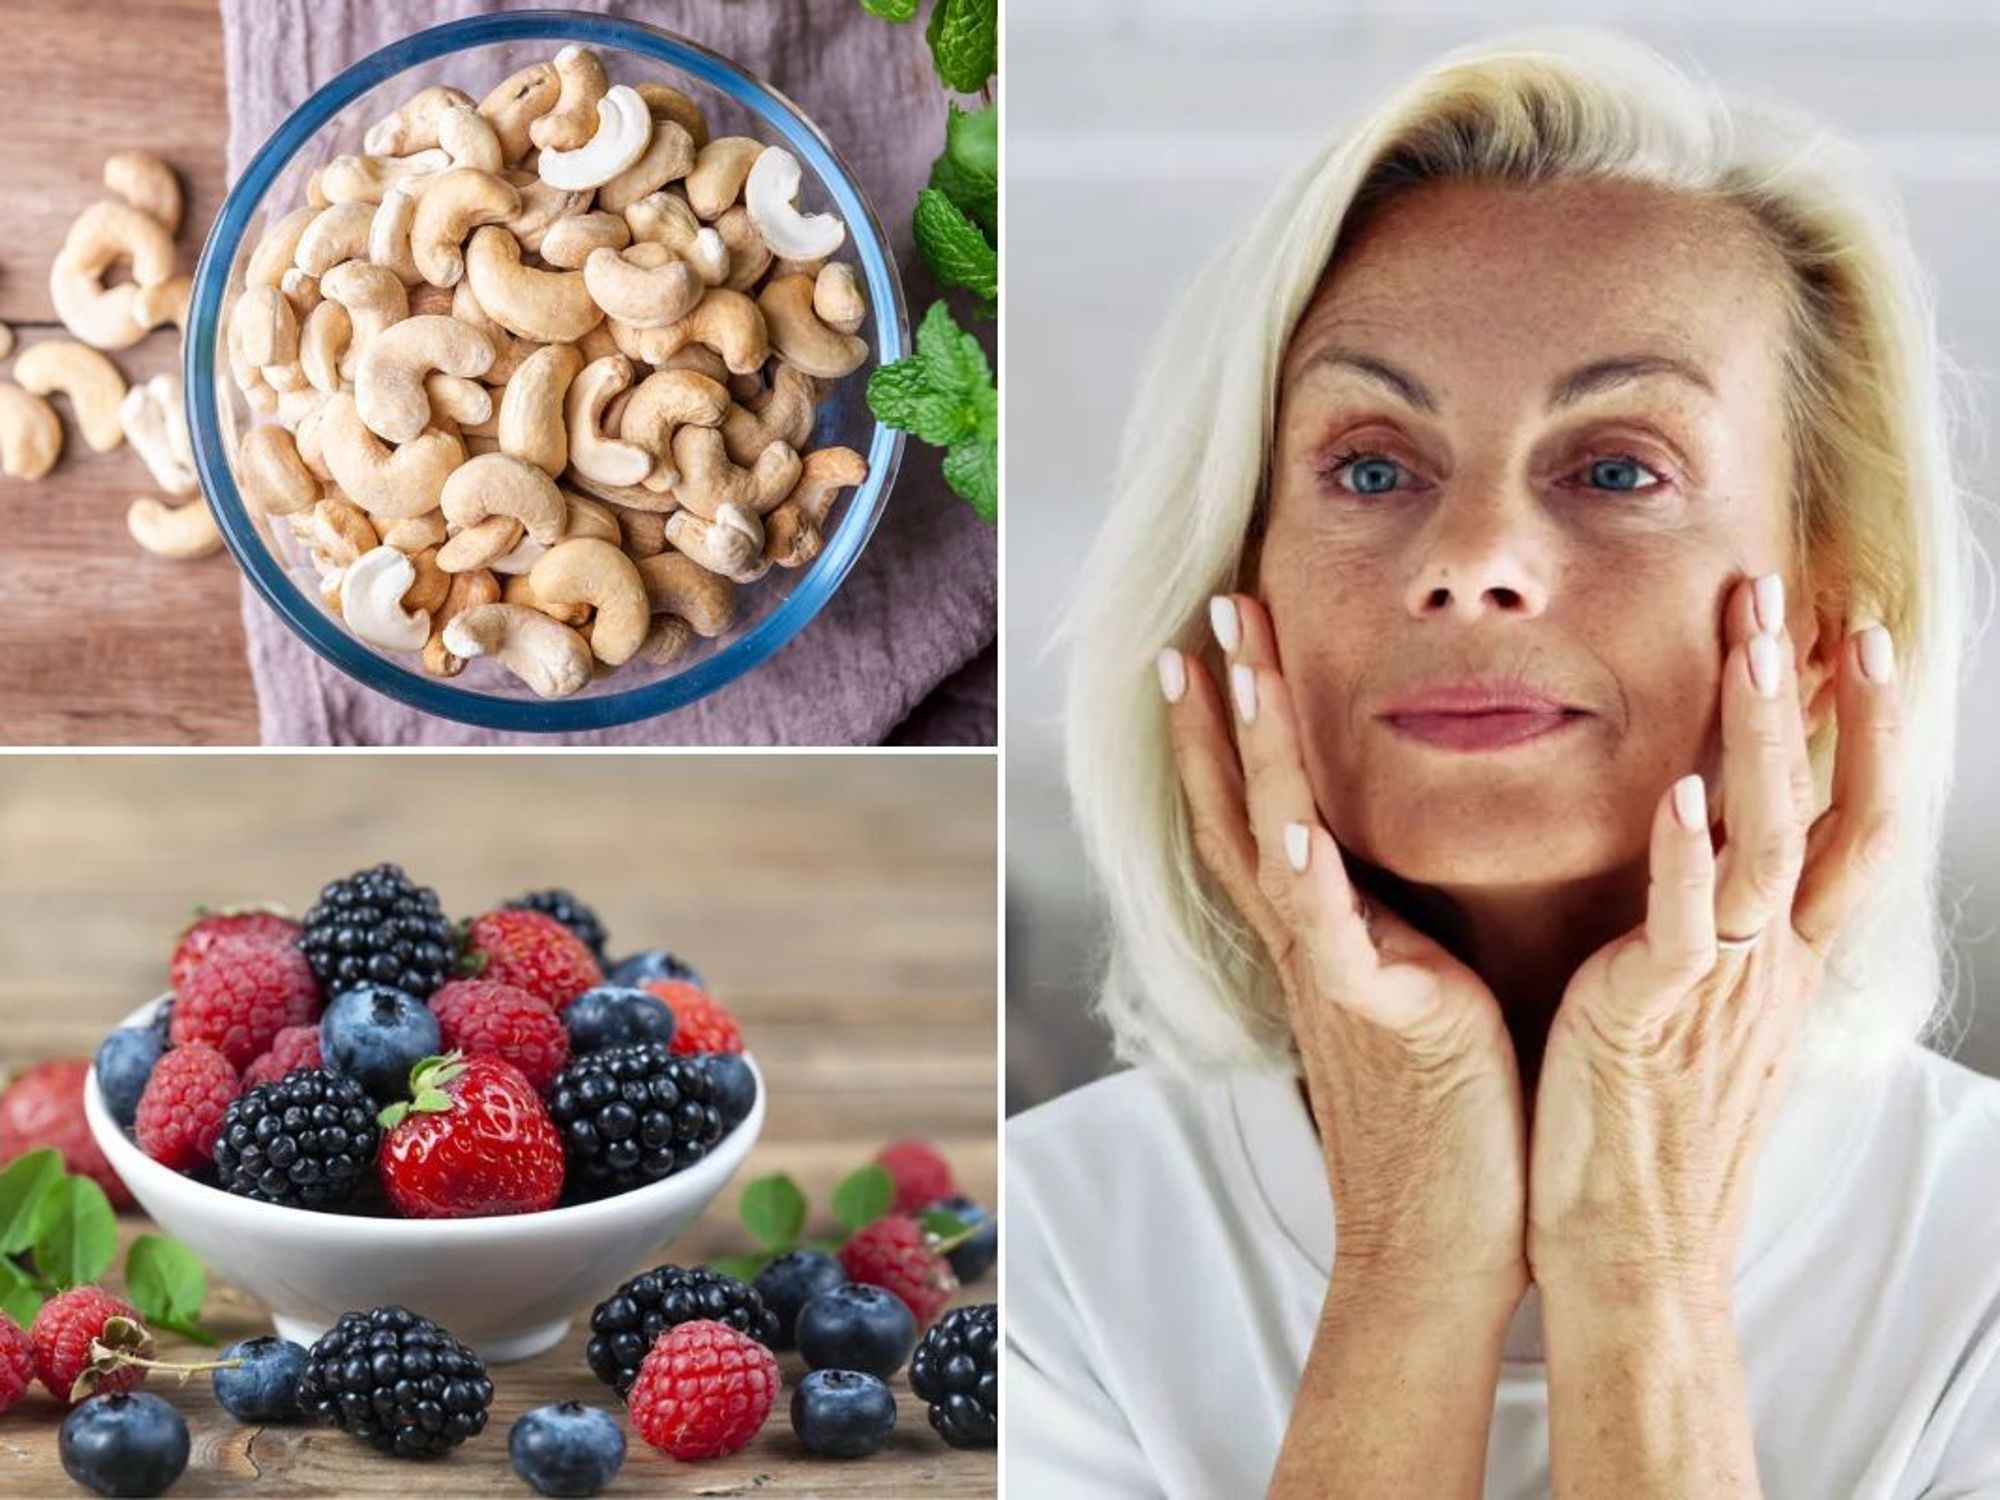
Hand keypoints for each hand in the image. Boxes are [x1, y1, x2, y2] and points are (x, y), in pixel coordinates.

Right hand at [1161, 593, 1528, 1297]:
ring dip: (1246, 751)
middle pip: (1242, 801)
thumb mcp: (1418, 993)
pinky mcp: (1380, 1014)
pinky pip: (1330, 933)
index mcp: (1325, 933)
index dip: (1230, 728)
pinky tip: (1290, 817)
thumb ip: (1398, 926)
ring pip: (1270, 840)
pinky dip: (1304, 873)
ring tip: (1229, 666)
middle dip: (1225, 704)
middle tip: (1211, 611)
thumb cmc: (1447, 1118)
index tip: (1220, 644)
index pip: (1259, 808)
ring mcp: (1332, 975)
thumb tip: (1404, 871)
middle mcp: (1310, 943)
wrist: (1442, 1239)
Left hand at [1529, 571, 1900, 1299]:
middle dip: (1818, 697)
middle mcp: (1770, 964)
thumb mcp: (1704, 1016)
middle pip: (1826, 809)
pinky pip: (1682, 928)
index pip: (1850, 825)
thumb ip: (1716, 935)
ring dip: (1763, 738)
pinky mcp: (1654, 1019)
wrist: (1628, 1249)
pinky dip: (1686, 859)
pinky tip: (1682, 795)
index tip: (1858, 638)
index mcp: (1782, 960)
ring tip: (1756, 643)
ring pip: (1769, 844)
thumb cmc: (1648, 1129)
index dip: (1866, 733)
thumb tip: (1712, 859)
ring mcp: (1721, 989)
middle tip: (1797, 594)